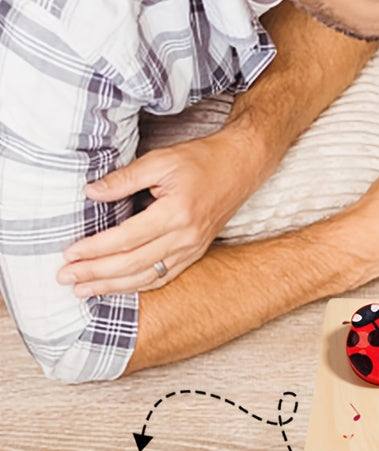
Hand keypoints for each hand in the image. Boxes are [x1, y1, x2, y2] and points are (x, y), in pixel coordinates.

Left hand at [58, 127, 268, 296]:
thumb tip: (91, 193)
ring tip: (84, 290)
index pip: (127, 238)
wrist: (241, 167)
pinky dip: (139, 285)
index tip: (69, 253)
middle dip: (97, 273)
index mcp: (177, 213)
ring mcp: (194, 248)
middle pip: (134, 263)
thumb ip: (124, 178)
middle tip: (65, 277)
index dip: (96, 249)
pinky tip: (118, 287)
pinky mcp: (197, 252)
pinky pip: (165, 275)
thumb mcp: (160, 160)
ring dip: (114, 286)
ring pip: (148, 276)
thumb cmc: (202, 160)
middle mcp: (187, 237)